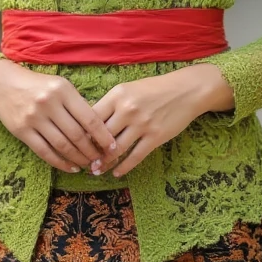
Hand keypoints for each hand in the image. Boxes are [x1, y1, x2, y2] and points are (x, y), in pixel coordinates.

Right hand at [0, 60, 116, 172]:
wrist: (3, 84)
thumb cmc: (38, 85)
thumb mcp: (60, 86)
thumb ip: (77, 104)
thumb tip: (98, 129)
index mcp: (63, 90)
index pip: (89, 118)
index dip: (103, 136)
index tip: (112, 147)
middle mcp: (49, 104)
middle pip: (77, 135)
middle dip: (92, 151)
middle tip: (101, 160)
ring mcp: (34, 118)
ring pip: (62, 145)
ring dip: (78, 159)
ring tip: (88, 164)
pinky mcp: (22, 131)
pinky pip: (45, 152)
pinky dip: (60, 162)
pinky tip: (71, 167)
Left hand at [90, 64, 229, 176]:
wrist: (186, 90)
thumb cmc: (154, 89)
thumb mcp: (129, 89)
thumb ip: (111, 104)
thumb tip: (89, 123)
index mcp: (118, 95)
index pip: (92, 117)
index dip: (82, 132)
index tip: (76, 142)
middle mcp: (128, 109)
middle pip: (101, 136)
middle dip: (90, 151)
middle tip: (83, 160)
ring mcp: (142, 124)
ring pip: (116, 149)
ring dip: (104, 162)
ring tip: (96, 170)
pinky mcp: (155, 137)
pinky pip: (135, 156)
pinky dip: (124, 167)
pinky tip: (116, 172)